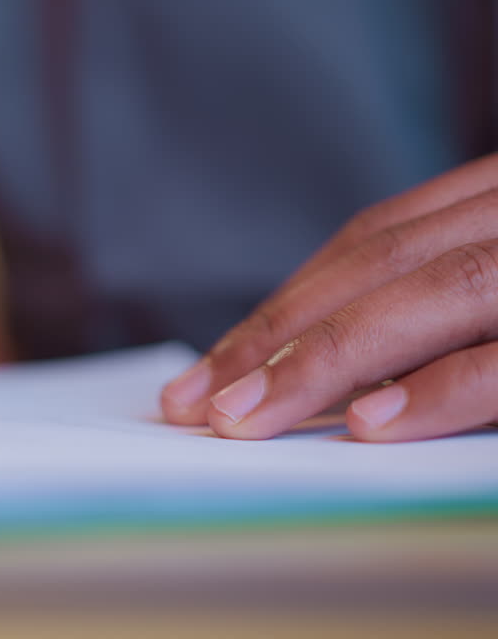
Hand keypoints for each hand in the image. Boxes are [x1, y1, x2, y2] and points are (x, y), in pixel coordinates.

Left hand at [161, 154, 497, 440]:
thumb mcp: (491, 298)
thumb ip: (432, 314)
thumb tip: (338, 385)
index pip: (376, 242)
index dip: (286, 304)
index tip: (210, 369)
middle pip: (384, 261)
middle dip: (278, 333)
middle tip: (196, 403)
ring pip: (442, 289)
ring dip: (329, 356)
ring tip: (245, 417)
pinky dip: (437, 389)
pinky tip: (365, 424)